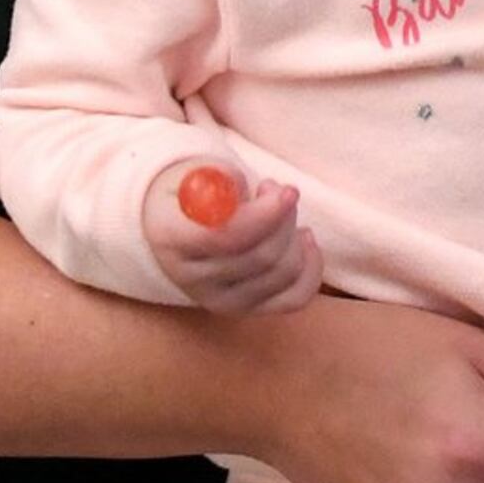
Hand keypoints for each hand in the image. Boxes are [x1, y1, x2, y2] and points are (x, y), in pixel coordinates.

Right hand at [141, 158, 319, 313]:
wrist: (179, 226)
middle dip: (283, 216)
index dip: (265, 216)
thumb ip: (220, 179)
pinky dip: (311, 267)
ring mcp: (221, 300)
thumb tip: (249, 191)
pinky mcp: (248, 310)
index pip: (226, 239)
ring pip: (282, 273)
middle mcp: (193, 280)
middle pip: (261, 257)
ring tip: (282, 207)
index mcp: (171, 239)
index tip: (286, 190)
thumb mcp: (198, 172)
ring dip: (294, 233)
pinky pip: (295, 297)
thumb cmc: (195, 193)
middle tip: (278, 188)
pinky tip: (304, 239)